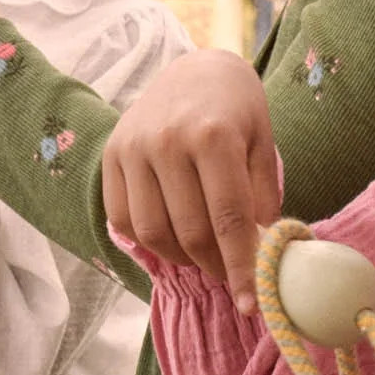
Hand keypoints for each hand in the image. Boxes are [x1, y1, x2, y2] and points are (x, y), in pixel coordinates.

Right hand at [101, 49, 282, 307]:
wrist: (195, 69)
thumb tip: (263, 259)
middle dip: (215, 266)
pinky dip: (149, 241)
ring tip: (203, 253)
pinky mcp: (111, 156)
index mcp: (213, 135)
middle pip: (190, 233)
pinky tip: (173, 236)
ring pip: (153, 233)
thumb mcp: (263, 145)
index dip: (242, 269)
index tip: (252, 304)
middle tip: (230, 273)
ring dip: (182, 258)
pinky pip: (123, 221)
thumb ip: (263, 200)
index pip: (229, 220)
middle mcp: (166, 141)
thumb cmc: (238, 111)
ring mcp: (132, 148)